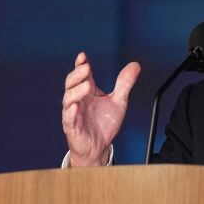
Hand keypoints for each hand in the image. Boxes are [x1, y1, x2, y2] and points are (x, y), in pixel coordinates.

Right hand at [61, 52, 140, 166]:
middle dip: (77, 74)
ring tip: (86, 86)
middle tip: (85, 67)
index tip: (83, 56)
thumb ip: (124, 83)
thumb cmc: (104, 124)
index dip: (80, 65)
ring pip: (68, 99)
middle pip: (71, 84)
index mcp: (87, 92)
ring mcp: (73, 113)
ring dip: (76, 91)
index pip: (81, 75)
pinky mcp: (72, 128)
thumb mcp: (118, 101)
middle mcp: (78, 100)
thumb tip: (135, 65)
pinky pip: (68, 119)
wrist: (99, 147)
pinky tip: (74, 107)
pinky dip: (70, 112)